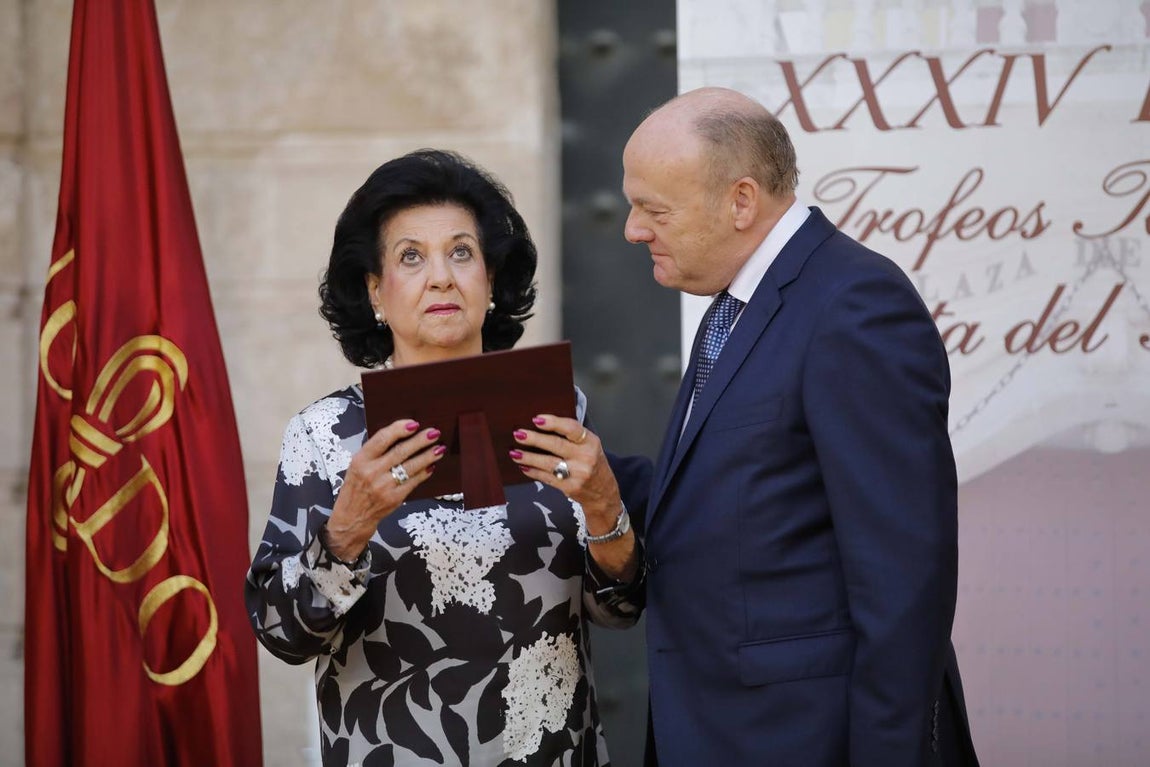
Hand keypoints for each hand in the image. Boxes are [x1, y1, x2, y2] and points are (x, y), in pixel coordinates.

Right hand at [325, 419, 443, 560]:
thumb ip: (375, 452)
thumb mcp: (357, 466)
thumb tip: (401, 436)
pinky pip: (413, 482)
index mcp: (360, 460)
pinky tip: (431, 466)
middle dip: (420, 441)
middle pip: (400, 452)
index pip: (381, 439)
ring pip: (410, 467)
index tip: (413, 423)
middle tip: (434, 433)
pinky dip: (424, 473)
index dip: (399, 429)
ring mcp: (384, 486)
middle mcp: (371, 472)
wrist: (351, 518)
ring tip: (439, 448)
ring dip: (427, 456)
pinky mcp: (394, 498)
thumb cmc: (356, 489)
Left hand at [509, 415, 621, 530]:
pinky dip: (533, 471)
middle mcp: (586, 457)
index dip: (553, 422)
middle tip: (518, 434)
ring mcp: (577, 474)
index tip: (536, 419)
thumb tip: (541, 425)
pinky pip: (546, 477)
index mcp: (591, 442)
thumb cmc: (593, 463)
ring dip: (529, 457)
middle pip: (556, 445)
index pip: (571, 428)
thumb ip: (572, 436)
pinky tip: (523, 466)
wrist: (603, 493)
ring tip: (514, 452)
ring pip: (548, 463)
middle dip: (534, 439)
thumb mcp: (590, 446)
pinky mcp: (569, 487)